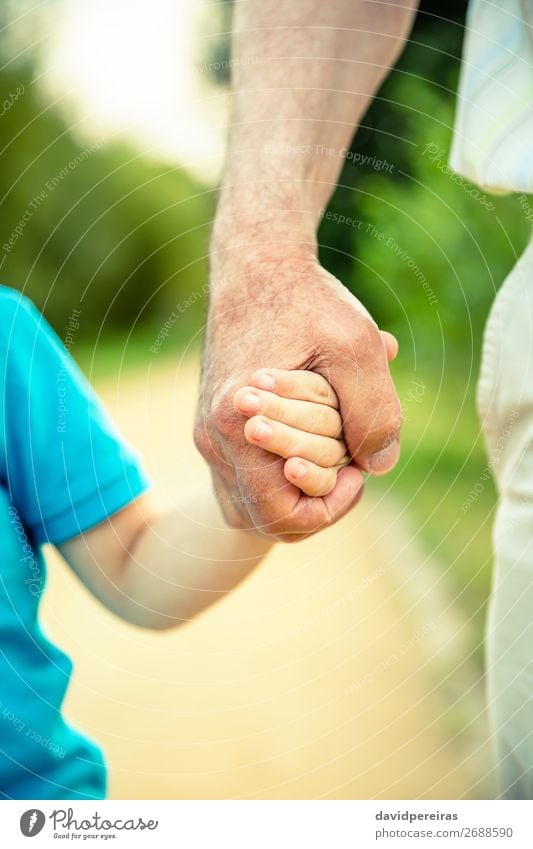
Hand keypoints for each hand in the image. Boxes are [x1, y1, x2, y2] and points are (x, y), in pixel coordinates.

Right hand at [194, 249, 401, 540]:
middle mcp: (213, 438)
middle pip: (265, 518)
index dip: (331, 506)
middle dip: (317, 501)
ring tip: (328, 461)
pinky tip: (305, 450)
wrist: (257, 265)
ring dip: (295, 496)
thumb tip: (378, 467)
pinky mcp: (212, 426)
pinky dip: (276, 480)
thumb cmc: (307, 300)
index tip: (359, 469)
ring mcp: (208, 434)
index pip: (282, 514)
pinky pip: (241, 481)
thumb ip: (374, 412)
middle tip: (349, 464)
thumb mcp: (357, 346)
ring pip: (249, 506)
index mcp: (237, 424)